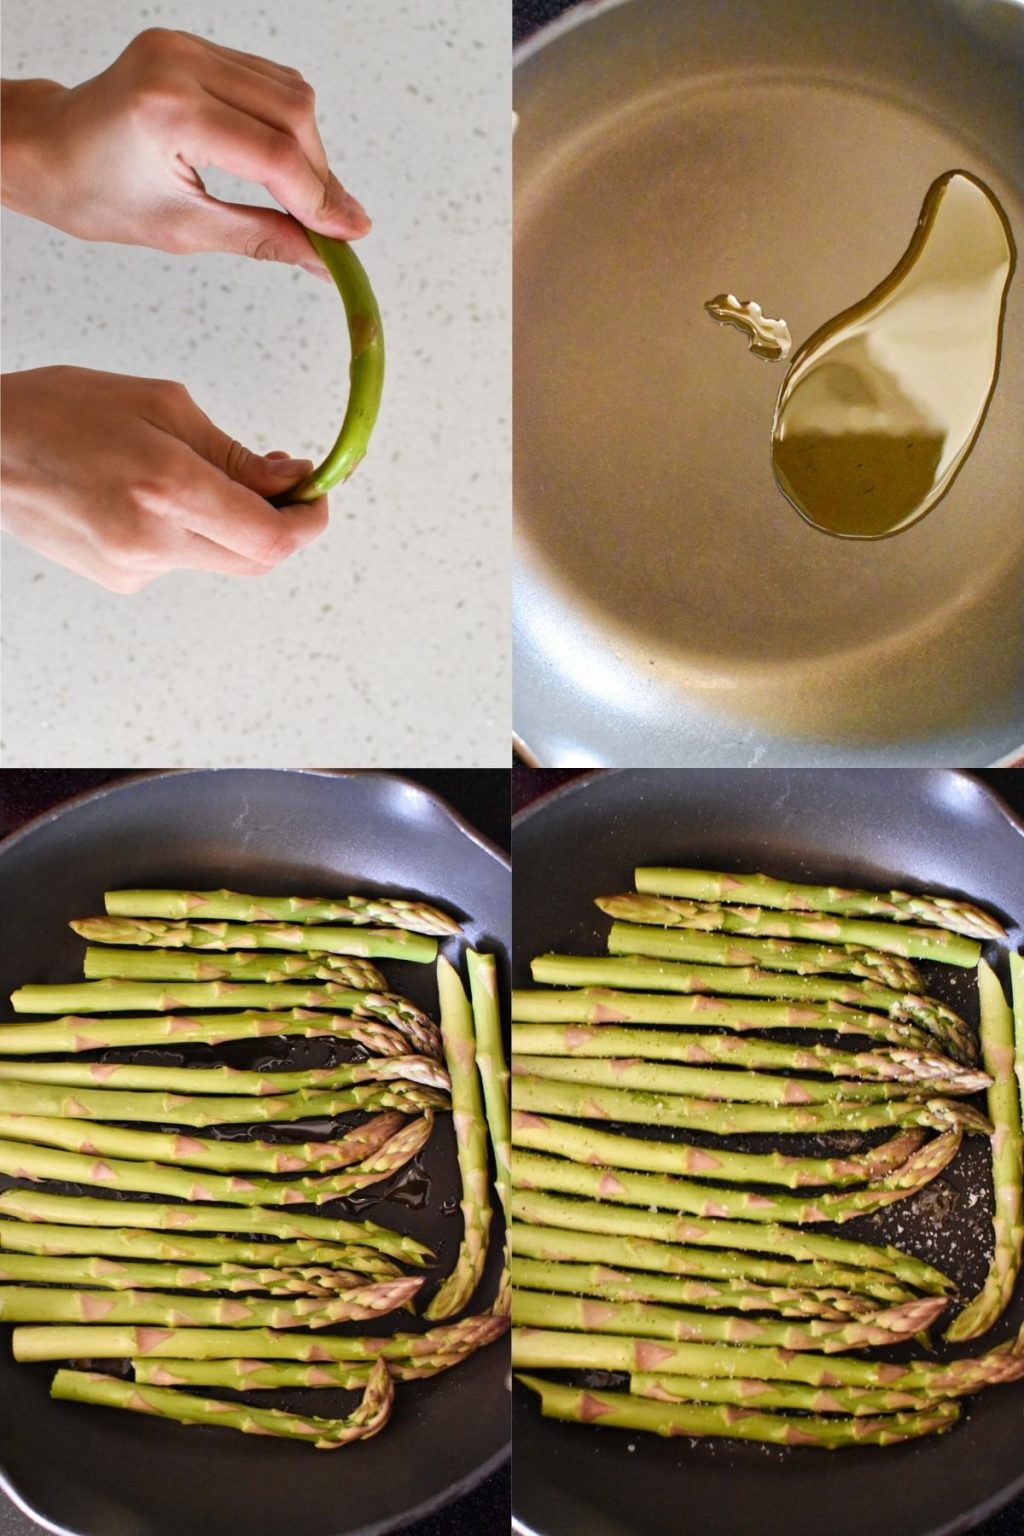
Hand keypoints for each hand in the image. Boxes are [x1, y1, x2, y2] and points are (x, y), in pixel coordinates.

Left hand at [0, 28, 369, 273]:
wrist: (49, 149)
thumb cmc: (98, 194)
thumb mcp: (184, 230)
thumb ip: (262, 238)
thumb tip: (324, 259)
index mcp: (168, 111)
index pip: (273, 153)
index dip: (320, 199)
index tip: (350, 236)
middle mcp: (179, 63)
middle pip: (292, 113)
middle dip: (320, 174)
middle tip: (334, 226)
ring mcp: (186, 45)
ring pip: (289, 91)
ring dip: (310, 149)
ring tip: (306, 199)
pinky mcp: (193, 44)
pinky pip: (266, 79)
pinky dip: (287, 125)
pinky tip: (283, 163)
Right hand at [1, 366, 327, 591]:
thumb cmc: (61, 411)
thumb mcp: (160, 406)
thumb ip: (234, 454)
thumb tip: (293, 481)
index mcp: (165, 488)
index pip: (271, 537)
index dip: (309, 520)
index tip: (317, 491)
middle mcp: (152, 541)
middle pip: (257, 559)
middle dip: (282, 524)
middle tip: (282, 483)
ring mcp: (135, 568)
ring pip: (221, 559)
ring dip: (231, 523)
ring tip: (193, 473)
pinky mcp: (122, 580)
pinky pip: (183, 559)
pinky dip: (190, 530)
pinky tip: (148, 495)